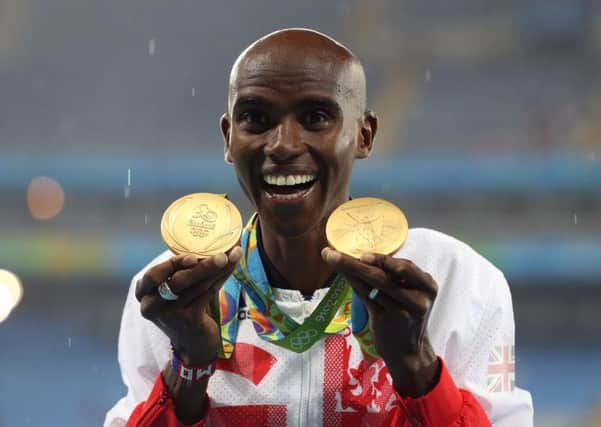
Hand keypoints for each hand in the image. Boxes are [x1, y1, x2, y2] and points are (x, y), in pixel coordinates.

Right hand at [135, 247, 242, 364]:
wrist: (193, 344)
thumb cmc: (183, 307)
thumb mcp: (172, 291)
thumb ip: (179, 271)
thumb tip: (205, 239)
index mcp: (143, 293)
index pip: (153, 276)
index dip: (172, 264)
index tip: (192, 255)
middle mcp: (152, 305)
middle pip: (178, 281)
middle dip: (201, 265)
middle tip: (221, 254)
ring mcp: (171, 315)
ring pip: (197, 286)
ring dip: (217, 269)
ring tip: (232, 255)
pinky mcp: (189, 321)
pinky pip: (208, 294)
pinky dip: (221, 279)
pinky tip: (230, 268)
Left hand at [322, 247, 439, 396]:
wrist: (408, 351)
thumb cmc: (408, 315)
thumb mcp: (412, 294)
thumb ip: (397, 277)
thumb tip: (366, 253)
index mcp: (428, 286)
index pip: (404, 267)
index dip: (383, 259)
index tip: (362, 253)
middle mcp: (418, 299)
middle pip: (382, 276)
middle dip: (355, 262)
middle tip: (333, 253)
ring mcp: (401, 312)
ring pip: (370, 286)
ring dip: (348, 271)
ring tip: (332, 259)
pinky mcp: (385, 321)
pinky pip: (365, 297)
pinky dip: (353, 283)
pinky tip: (343, 275)